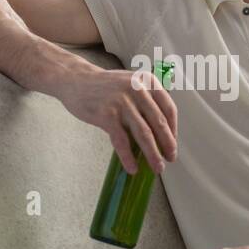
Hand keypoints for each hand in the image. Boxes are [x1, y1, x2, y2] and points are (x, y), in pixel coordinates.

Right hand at [56, 66, 176, 173]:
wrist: (76, 80)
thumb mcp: (132, 84)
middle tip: (170, 159)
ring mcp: (122, 102)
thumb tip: (160, 134)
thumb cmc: (106, 86)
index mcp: (148, 81)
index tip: (172, 144)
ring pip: (144, 134)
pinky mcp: (107, 114)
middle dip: (167, 145)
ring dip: (152, 154)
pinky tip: (132, 168)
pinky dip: (128, 157)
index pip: (169, 109)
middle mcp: (138, 89)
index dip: (173, 130)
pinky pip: (122, 141)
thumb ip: (146, 102)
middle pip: (159, 123)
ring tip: (157, 167)